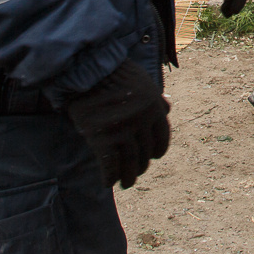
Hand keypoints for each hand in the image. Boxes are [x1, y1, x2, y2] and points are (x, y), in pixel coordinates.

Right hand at [63, 59, 170, 187]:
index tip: (152, 157)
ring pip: (130, 163)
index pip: (162, 139)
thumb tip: (168, 108)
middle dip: (141, 166)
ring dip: (128, 177)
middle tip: (135, 172)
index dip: (157, 151)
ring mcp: (122, 131)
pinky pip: (109, 165)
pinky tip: (107, 183)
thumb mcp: (142, 80)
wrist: (85, 70)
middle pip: (145, 153)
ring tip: (125, 183)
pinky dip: (109, 177)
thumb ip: (154, 98)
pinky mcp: (102, 139)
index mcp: (154, 107)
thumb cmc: (114, 73)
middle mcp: (141, 121)